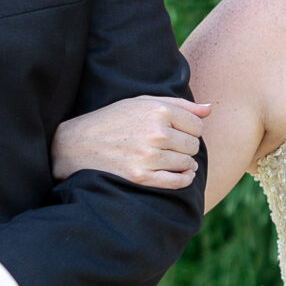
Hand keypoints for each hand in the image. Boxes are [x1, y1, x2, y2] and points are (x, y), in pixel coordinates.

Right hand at [51, 94, 209, 187]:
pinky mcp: (141, 177)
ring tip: (171, 160)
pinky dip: (183, 180)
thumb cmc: (112, 121)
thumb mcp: (141, 103)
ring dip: (184, 164)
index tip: (179, 133)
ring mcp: (148, 156)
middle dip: (186, 147)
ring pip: (188, 164)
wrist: (76, 144)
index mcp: (158, 110)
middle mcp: (156, 132)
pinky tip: (178, 175)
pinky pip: (177, 182)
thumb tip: (210, 109)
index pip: (197, 125)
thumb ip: (179, 105)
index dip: (190, 131)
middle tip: (171, 148)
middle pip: (194, 145)